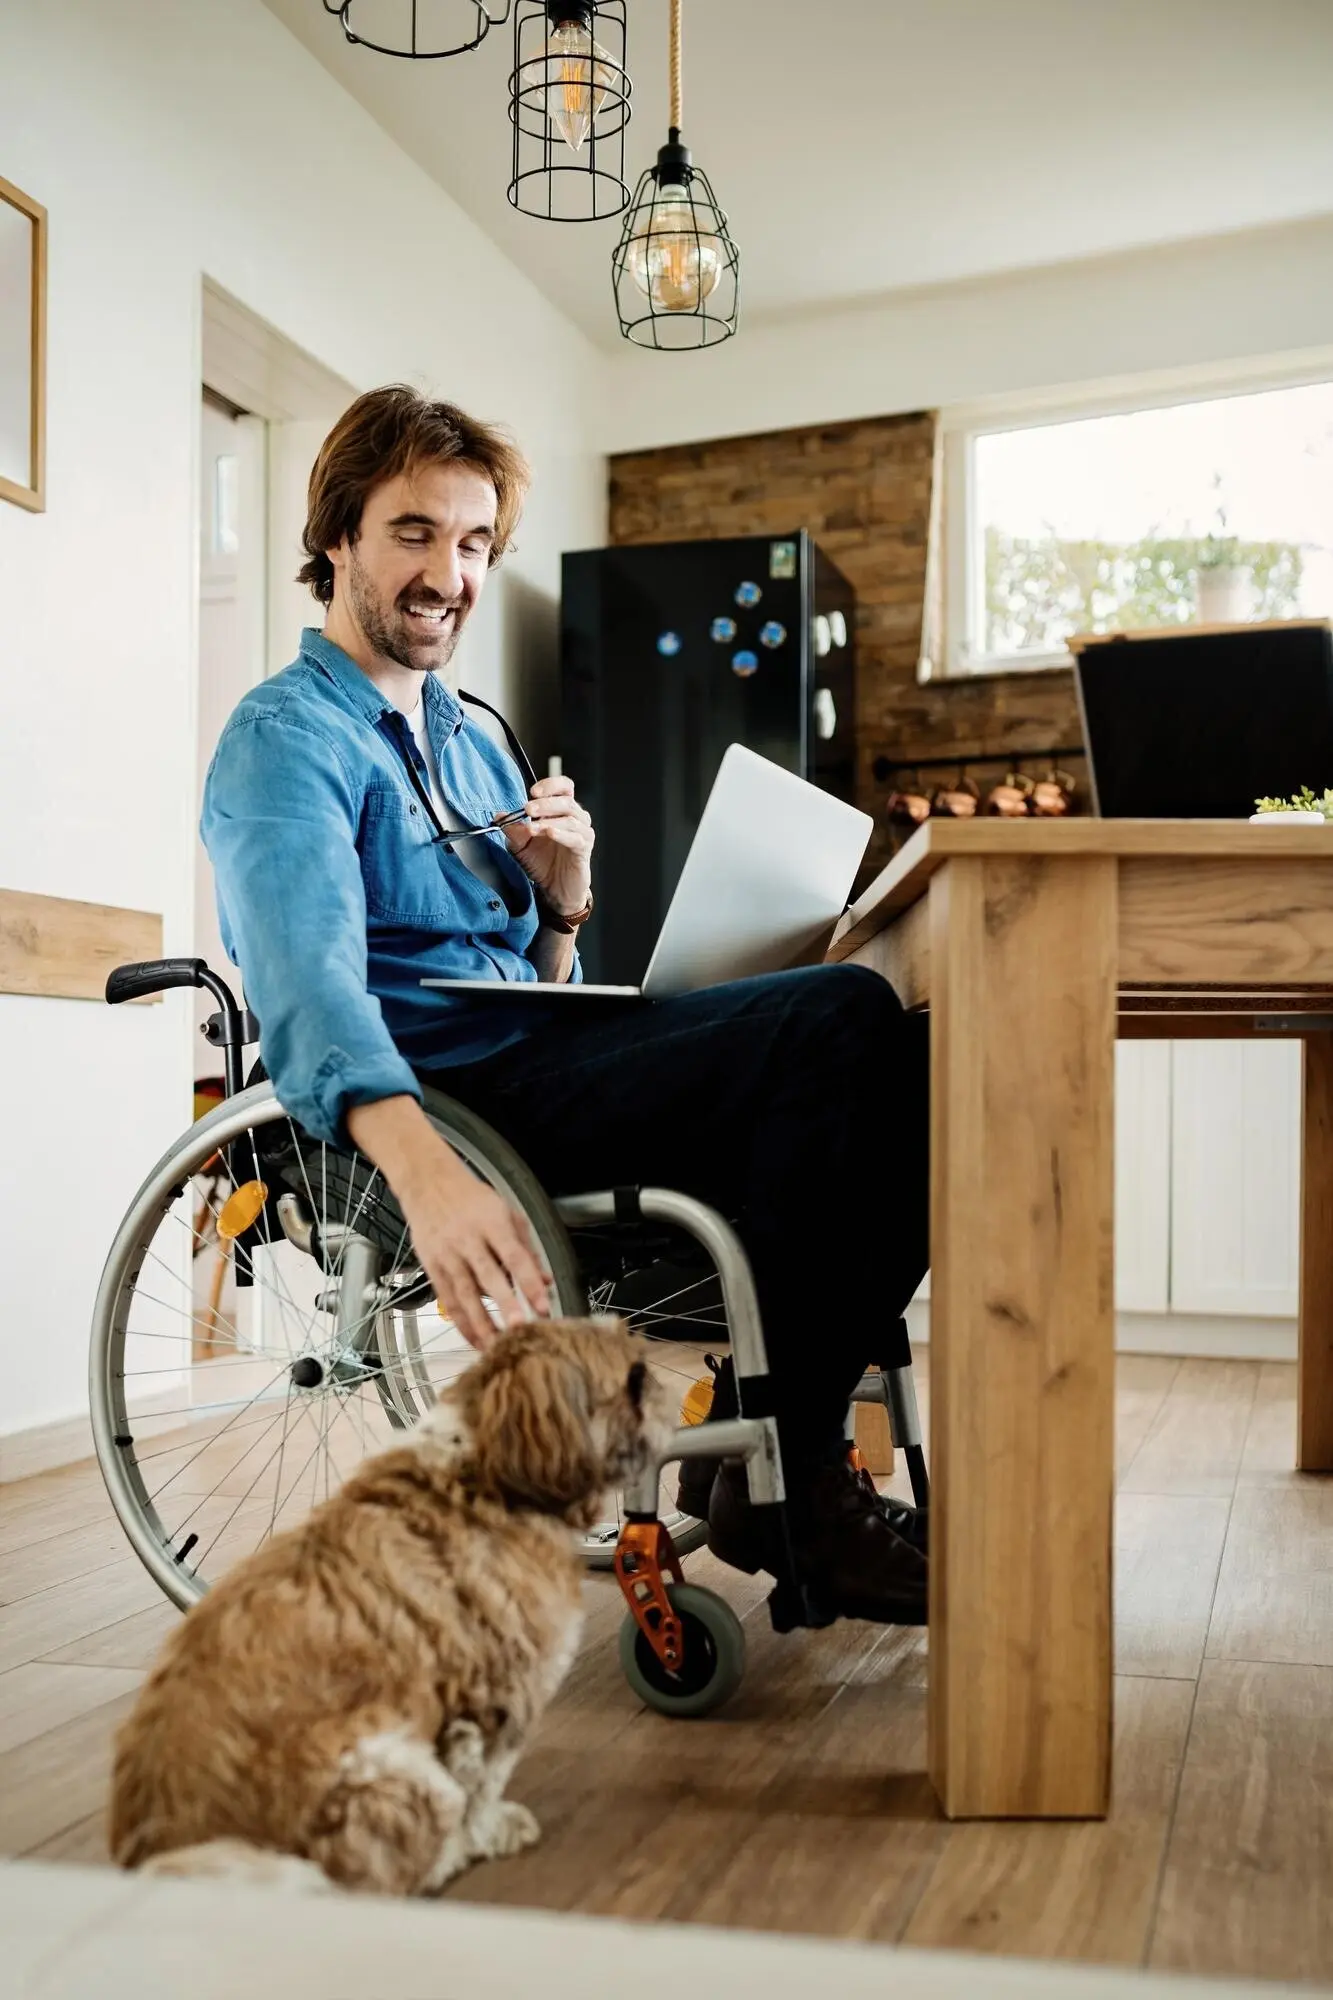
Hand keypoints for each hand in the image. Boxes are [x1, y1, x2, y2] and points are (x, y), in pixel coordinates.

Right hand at [398, 1169, 551, 1350]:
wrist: (428, 1183)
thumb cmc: (472, 1199)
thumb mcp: (506, 1213)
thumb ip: (526, 1248)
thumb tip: (545, 1281)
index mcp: (492, 1224)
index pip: (514, 1256)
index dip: (529, 1283)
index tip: (543, 1305)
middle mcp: (468, 1241)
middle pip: (489, 1277)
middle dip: (505, 1305)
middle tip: (519, 1330)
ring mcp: (447, 1255)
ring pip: (465, 1295)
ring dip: (481, 1324)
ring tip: (498, 1348)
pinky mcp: (432, 1267)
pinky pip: (448, 1300)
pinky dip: (461, 1323)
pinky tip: (475, 1340)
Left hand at [499, 776, 593, 918]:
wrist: (555, 889)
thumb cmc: (544, 863)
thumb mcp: (521, 845)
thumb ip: (512, 829)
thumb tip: (499, 816)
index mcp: (561, 811)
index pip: (563, 787)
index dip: (550, 785)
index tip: (533, 792)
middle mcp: (575, 818)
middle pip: (566, 800)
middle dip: (545, 803)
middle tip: (528, 809)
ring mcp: (582, 832)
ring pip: (570, 817)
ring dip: (549, 819)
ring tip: (532, 827)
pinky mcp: (584, 848)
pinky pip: (576, 837)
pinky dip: (562, 833)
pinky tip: (549, 832)